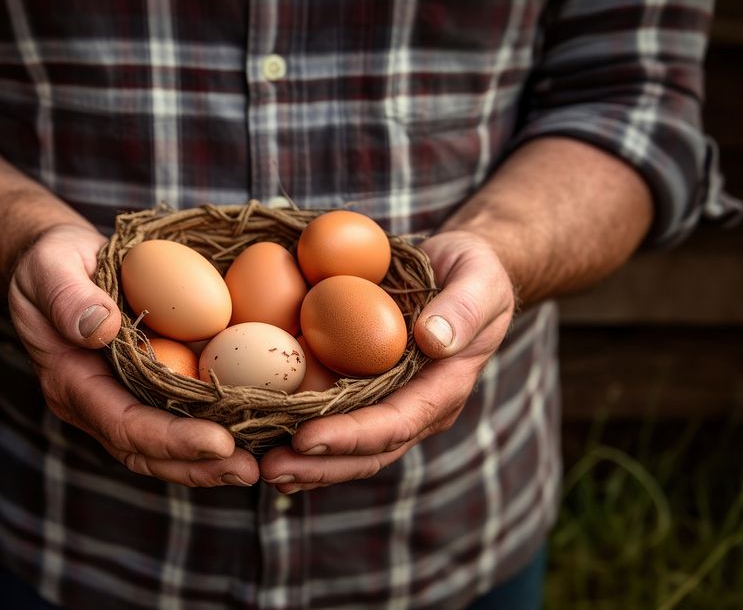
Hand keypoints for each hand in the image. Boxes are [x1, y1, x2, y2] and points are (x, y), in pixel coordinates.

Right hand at [8, 223, 259, 487]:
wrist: (56, 267)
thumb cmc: (53, 262)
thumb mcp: (50, 266)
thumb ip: (68, 296)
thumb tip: (102, 327)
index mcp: (70, 381)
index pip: (123, 423)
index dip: (171, 439)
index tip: (220, 442)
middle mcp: (94, 404)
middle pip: (145, 452)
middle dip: (196, 465)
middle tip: (248, 470)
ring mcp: (117, 402)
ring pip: (161, 450)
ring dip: (207, 463)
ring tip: (254, 467)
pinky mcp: (141, 392)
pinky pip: (174, 422)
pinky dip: (209, 434)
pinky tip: (249, 433)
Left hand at [259, 230, 516, 492]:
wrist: (464, 274)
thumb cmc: (475, 272)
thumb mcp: (479, 279)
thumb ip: (463, 308)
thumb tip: (433, 339)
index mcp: (445, 388)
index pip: (397, 422)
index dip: (351, 435)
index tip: (305, 437)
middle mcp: (419, 407)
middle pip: (369, 451)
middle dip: (320, 464)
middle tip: (270, 468)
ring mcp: (394, 404)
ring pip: (351, 449)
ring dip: (308, 464)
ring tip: (263, 468)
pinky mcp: (372, 393)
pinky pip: (339, 422)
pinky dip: (304, 440)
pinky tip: (267, 442)